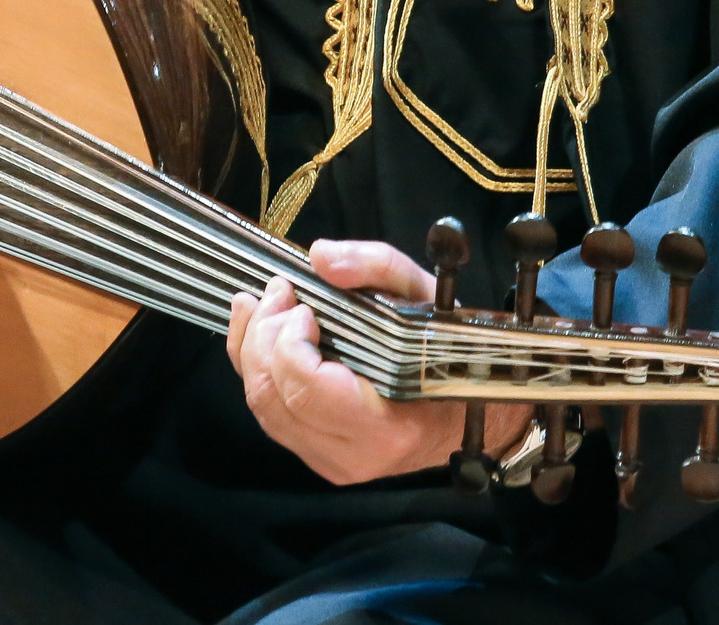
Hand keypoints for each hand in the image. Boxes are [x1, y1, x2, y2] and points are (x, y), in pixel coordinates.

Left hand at [225, 239, 527, 485]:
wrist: (468, 412)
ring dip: (250, 350)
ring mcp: (329, 462)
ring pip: (262, 408)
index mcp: (384, 426)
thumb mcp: (425, 295)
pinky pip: (269, 414)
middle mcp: (350, 455)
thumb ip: (376, 267)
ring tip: (259, 304)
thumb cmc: (449, 353)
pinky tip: (256, 332)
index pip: (306, 388)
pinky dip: (255, 369)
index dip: (289, 340)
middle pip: (273, 396)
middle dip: (262, 336)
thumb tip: (321, 257)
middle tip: (277, 292)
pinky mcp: (315, 456)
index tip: (304, 304)